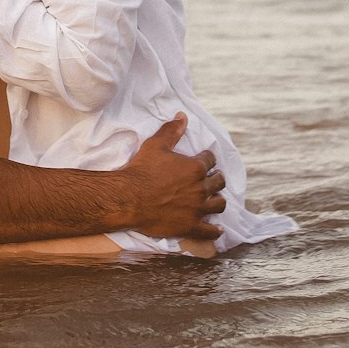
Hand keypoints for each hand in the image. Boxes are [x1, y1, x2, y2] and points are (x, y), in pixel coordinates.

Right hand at [123, 114, 225, 241]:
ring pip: (219, 204)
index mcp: (195, 167)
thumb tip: (183, 115)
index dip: (207, 158)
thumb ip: (172, 130)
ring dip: (218, 201)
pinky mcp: (191, 226)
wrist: (129, 198)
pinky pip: (210, 231)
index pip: (210, 159)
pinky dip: (215, 230)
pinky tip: (217, 229)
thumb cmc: (142, 170)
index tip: (204, 160)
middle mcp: (201, 188)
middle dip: (216, 178)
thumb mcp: (156, 145)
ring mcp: (197, 209)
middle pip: (219, 182)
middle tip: (212, 179)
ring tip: (214, 200)